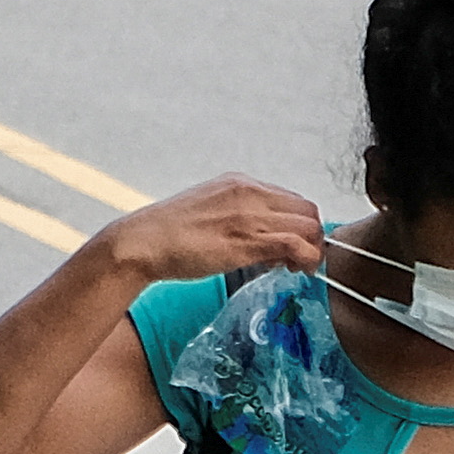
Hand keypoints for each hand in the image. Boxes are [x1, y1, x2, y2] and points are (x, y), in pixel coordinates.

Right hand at [96, 174, 327, 289]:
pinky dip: (307, 258)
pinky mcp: (248, 241)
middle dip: (312, 236)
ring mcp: (250, 216)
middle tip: (300, 258)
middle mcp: (249, 192)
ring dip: (313, 249)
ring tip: (297, 267)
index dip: (298, 224)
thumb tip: (258, 238)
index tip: (290, 244)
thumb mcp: (207, 212)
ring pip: (309, 227)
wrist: (141, 242)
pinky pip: (297, 245)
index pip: (291, 199)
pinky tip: (295, 270)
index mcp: (238, 182)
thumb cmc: (167, 234)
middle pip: (308, 210)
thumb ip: (235, 217)